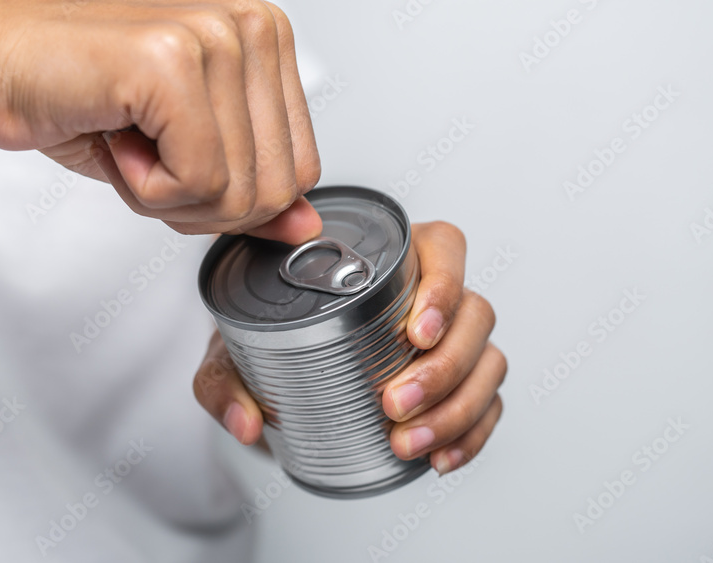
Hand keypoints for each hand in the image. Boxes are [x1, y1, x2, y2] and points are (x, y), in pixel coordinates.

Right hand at [0, 0, 321, 243]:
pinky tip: (115, 136)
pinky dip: (145, 189)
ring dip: (169, 197)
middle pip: (278, 188)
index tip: (180, 168)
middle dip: (204, 207)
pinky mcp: (174, 61)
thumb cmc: (81, 96)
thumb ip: (253, 187)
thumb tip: (304, 227)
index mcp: (265, 40)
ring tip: (128, 140)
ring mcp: (218, 36)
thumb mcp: (187, 155)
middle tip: (149, 161)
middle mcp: (252, 26)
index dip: (235, 201)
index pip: (301, 168)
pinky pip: (197, 182)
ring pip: (240, 193)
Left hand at [193, 222, 505, 474]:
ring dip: (459, 407)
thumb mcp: (234, 350)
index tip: (415, 333)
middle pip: (475, 314)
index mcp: (390, 260)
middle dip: (444, 367)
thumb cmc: (266, 339)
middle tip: (394, 403)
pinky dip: (472, 435)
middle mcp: (430, 296)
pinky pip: (488, 405)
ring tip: (408, 442)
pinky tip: (440, 458)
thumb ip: (224, 380)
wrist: (274, 375)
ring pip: (488, 361)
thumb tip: (246, 422)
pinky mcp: (457, 386)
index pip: (444, 249)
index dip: (444, 287)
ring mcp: (450, 341)